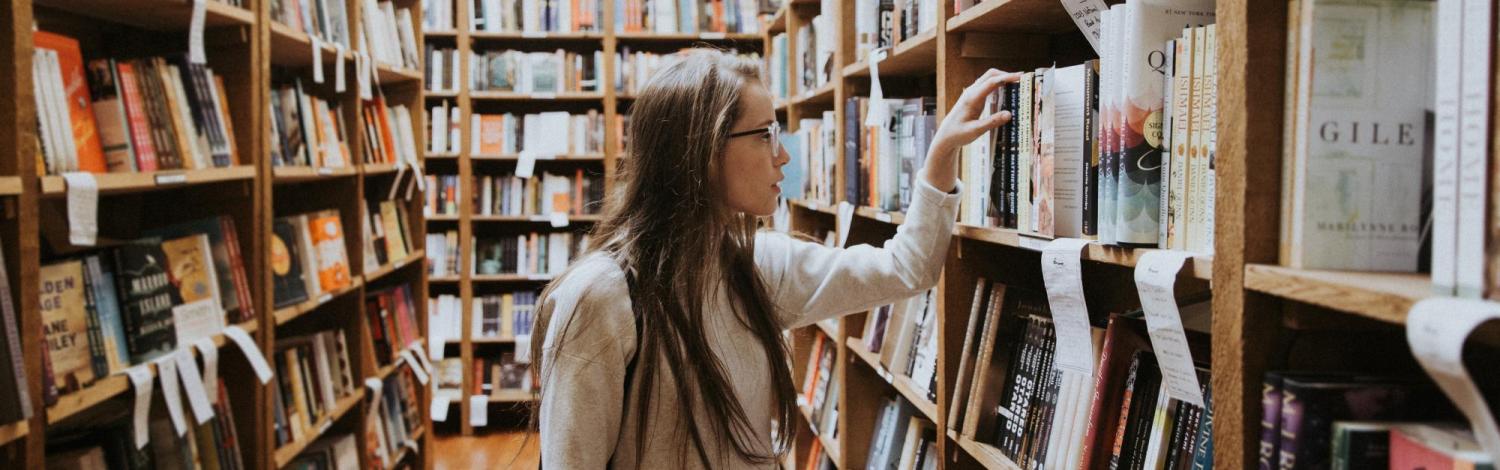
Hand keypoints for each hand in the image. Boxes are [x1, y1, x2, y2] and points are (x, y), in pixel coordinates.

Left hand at [923, 69, 1019, 191]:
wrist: (945, 136)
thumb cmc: (958, 134)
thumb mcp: (975, 131)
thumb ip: (992, 122)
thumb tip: (1009, 114)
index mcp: (972, 98)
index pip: (992, 82)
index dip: (1007, 77)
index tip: (1021, 77)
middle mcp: (971, 92)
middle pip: (991, 74)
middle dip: (1007, 74)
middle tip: (1022, 79)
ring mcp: (972, 93)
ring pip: (989, 78)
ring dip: (1003, 78)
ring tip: (1018, 83)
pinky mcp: (974, 97)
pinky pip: (988, 85)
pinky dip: (999, 84)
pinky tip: (1007, 90)